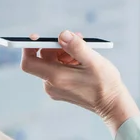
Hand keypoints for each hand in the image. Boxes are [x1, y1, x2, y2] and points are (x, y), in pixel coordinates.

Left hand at [21, 30, 137, 128]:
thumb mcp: (93, 61)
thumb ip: (76, 47)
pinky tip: (82, 62)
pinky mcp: (61, 90)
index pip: (29, 62)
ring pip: (52, 63)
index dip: (28, 47)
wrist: (111, 105)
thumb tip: (62, 35)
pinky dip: (67, 62)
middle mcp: (51, 85)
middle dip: (57, 46)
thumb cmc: (105, 84)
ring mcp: (55, 89)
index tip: (37, 36)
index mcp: (56, 78)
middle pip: (43, 58)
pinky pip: (57, 70)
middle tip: (77, 38)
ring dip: (65, 53)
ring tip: (84, 51)